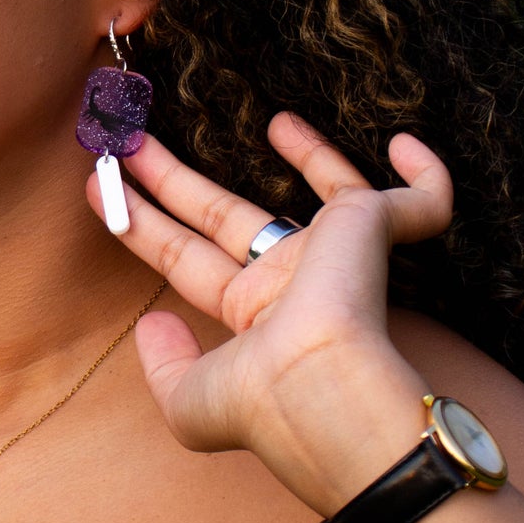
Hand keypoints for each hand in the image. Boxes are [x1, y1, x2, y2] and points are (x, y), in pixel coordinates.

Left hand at [88, 113, 452, 514]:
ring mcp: (336, 254)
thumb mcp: (187, 403)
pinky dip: (423, 175)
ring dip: (305, 150)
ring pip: (329, 189)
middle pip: (225, 214)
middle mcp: (292, 283)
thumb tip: (149, 323)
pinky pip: (420, 201)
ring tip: (271, 117)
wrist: (318, 390)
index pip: (185, 258)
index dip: (142, 223)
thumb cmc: (258, 405)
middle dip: (174, 176)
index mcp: (250, 318)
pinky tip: (404, 145)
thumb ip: (162, 365)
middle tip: (128, 140)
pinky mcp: (376, 229)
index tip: (100, 187)